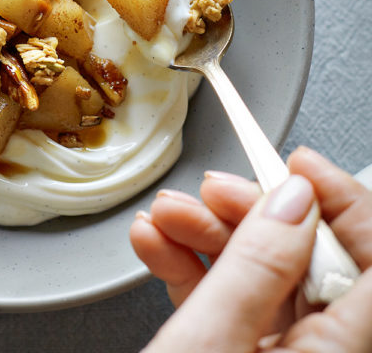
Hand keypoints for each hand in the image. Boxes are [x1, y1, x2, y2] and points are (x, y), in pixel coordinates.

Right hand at [130, 147, 371, 351]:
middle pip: (309, 260)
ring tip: (165, 215)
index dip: (344, 203)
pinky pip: (228, 298)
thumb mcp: (210, 341)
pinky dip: (190, 266)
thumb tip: (291, 201)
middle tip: (214, 189)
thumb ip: (257, 268)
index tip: (300, 166)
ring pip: (264, 275)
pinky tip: (157, 243)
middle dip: (254, 213)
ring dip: (209, 234)